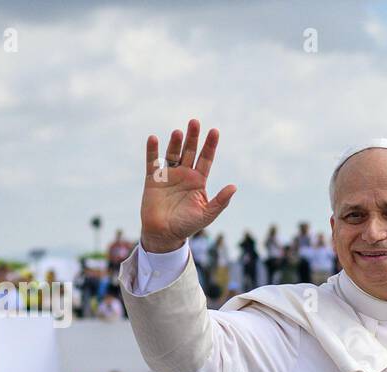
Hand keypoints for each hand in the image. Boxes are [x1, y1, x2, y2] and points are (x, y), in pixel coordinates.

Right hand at [141, 119, 236, 253]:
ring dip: (175, 143)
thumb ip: (220, 201)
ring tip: (179, 132)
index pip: (206, 159)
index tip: (215, 131)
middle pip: (190, 151)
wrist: (164, 234)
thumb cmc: (187, 225)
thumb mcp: (207, 214)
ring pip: (173, 153)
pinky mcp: (153, 178)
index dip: (210, 145)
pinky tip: (154, 139)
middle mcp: (184, 174)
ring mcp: (169, 175)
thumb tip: (234, 187)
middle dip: (193, 137)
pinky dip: (152, 150)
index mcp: (198, 181)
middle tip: (195, 122)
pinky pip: (152, 162)